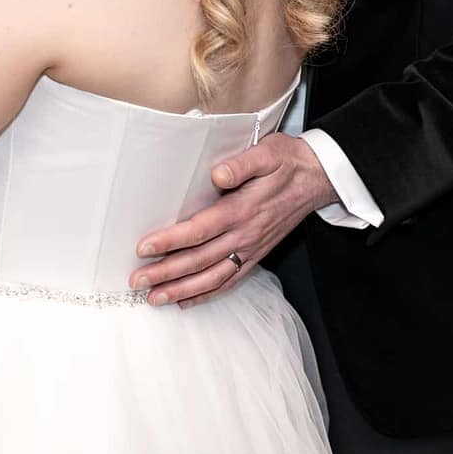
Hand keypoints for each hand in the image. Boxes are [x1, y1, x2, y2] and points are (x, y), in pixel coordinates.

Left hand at [130, 133, 336, 307]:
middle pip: (200, 260)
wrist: (316, 177)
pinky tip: (187, 300)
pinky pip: (230, 280)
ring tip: (155, 298)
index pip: (200, 230)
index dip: (170, 240)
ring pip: (213, 277)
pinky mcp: (257, 255)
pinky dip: (207, 293)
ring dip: (182, 289)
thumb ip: (241, 165)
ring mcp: (252, 248)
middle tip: (136, 281)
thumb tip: (217, 174)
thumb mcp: (266, 153)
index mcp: (243, 210)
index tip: (143, 247)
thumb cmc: (286, 162)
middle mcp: (246, 235)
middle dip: (166, 273)